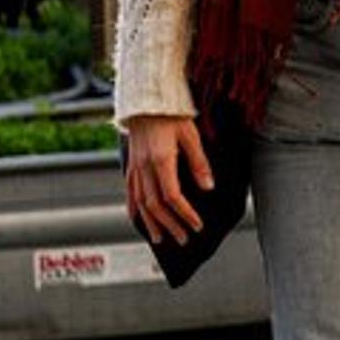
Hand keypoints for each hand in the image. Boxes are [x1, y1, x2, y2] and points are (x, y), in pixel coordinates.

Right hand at [123, 114, 210, 244]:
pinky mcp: (131, 166)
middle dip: (171, 225)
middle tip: (184, 239)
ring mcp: (135, 168)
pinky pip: (130, 193)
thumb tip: (208, 187)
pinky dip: (134, 210)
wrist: (146, 100)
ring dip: (152, 224)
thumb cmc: (172, 114)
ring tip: (162, 240)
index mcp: (161, 160)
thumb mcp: (191, 134)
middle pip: (156, 206)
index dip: (185, 214)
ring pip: (141, 203)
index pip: (172, 196)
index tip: (198, 225)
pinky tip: (139, 220)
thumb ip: (199, 162)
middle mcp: (144, 168)